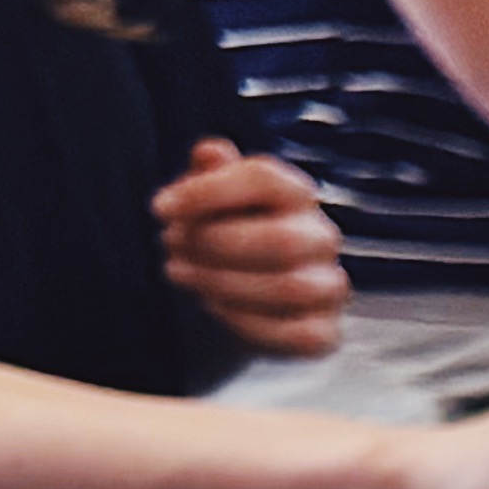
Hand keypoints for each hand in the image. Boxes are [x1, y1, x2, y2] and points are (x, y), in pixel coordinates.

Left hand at [151, 136, 347, 358]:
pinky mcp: (324, 331)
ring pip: (289, 287)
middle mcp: (321, 236)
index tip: (160, 208)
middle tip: (170, 246)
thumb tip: (210, 153)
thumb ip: (209, 174)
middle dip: (214, 244)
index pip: (265, 179)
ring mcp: (329, 286)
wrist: (237, 295)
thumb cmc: (220, 235)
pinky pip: (297, 334)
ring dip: (223, 283)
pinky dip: (247, 322)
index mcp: (295, 192)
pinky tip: (213, 306)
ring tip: (182, 274)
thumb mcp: (207, 198)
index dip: (208, 191)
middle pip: (281, 239)